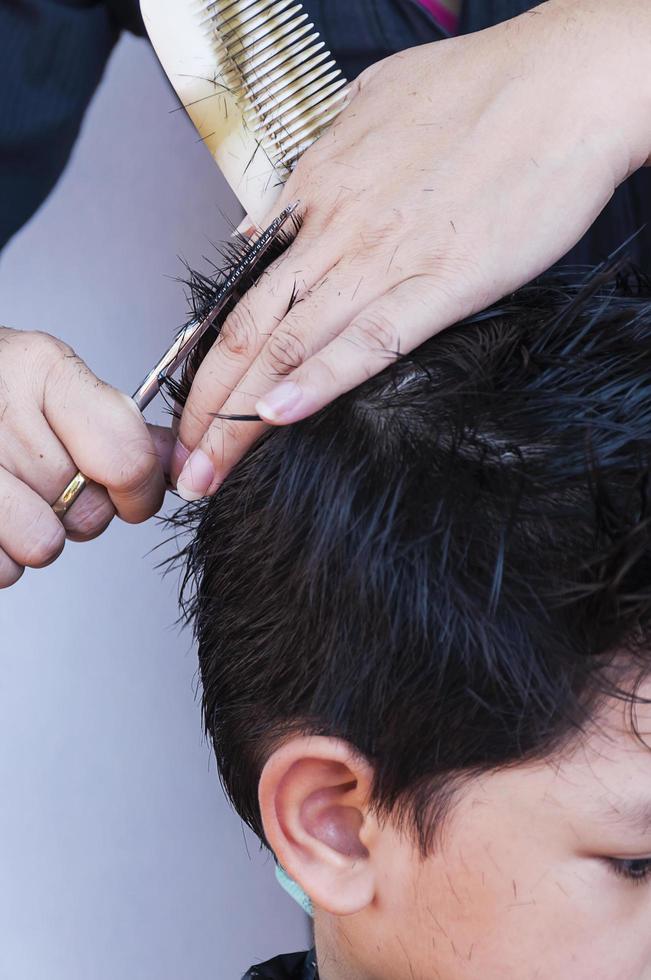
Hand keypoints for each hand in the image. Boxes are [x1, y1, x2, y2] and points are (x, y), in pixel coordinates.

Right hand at [0, 327, 172, 587]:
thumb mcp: (52, 381)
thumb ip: (117, 422)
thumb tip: (177, 459)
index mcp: (42, 370)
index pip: (128, 459)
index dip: (141, 491)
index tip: (134, 495)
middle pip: (89, 510)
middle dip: (79, 509)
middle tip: (48, 482)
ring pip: (42, 546)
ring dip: (36, 535)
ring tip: (14, 498)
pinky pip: (2, 569)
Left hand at [174, 0, 650, 498]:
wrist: (566, 83)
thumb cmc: (479, 90)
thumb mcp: (368, 109)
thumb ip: (311, 172)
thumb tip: (265, 222)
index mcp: (316, 191)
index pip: (240, 293)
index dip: (203, 360)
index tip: (188, 406)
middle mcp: (335, 229)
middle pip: (246, 333)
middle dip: (202, 409)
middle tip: (181, 462)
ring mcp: (384, 257)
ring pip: (287, 347)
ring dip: (238, 417)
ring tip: (209, 469)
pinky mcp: (443, 281)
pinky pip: (368, 341)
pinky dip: (318, 381)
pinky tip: (280, 416)